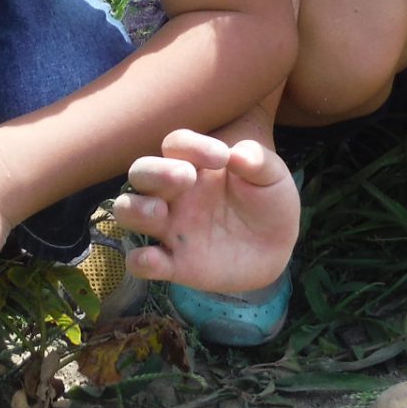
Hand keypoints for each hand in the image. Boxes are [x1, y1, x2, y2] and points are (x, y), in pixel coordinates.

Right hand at [110, 127, 300, 292]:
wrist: (277, 248)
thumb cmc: (268, 202)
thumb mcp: (273, 177)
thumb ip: (259, 161)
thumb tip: (239, 154)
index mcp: (196, 165)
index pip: (176, 144)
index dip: (192, 145)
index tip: (221, 157)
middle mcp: (175, 193)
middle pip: (141, 172)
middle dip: (154, 172)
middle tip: (185, 177)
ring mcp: (171, 227)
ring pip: (129, 211)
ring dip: (135, 209)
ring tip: (161, 212)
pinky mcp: (175, 263)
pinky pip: (141, 262)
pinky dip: (139, 261)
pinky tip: (153, 259)